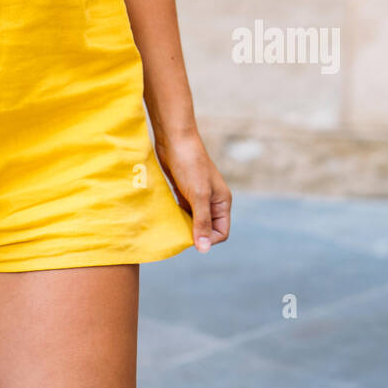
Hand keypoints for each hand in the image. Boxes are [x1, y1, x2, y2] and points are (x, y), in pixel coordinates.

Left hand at [154, 132, 231, 251]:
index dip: (207, 238)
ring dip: (183, 224)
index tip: (190, 236)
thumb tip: (204, 249)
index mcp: (222, 202)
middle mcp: (212, 201)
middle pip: (207, 228)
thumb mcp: (198, 195)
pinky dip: (176, 215)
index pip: (221, 232)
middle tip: (178, 230)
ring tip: (171, 224)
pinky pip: (182, 210)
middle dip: (194, 233)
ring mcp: (197, 196)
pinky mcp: (183, 190)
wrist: (174, 139)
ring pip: (193, 220)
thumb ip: (201, 222)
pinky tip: (166, 214)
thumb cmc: (190, 164)